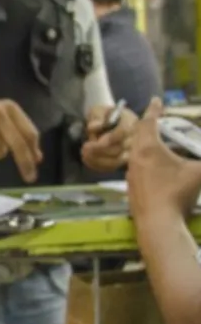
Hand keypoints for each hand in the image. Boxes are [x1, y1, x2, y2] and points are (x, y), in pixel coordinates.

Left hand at [81, 104, 135, 171]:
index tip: (96, 142)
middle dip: (101, 150)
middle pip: (122, 148)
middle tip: (85, 148)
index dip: (110, 138)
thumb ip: (97, 117)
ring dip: (99, 160)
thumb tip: (95, 126)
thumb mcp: (98, 110)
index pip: (124, 132)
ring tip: (84, 154)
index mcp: (131, 121)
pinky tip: (87, 160)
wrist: (105, 122)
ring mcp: (131, 151)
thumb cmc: (103, 115)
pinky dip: (98, 165)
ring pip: (118, 161)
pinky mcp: (123, 161)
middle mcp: (136, 137)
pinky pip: (112, 167)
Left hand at [128, 98, 200, 220]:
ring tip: (158, 146)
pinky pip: (138, 169)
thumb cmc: (177, 192)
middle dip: (148, 127)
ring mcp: (130, 174)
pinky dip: (146, 164)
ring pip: (136, 154)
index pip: (148, 122)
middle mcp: (134, 158)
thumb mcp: (199, 172)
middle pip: (139, 136)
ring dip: (146, 147)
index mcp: (148, 148)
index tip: (156, 100)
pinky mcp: (131, 188)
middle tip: (157, 122)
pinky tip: (156, 171)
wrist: (157, 222)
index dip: (154, 110)